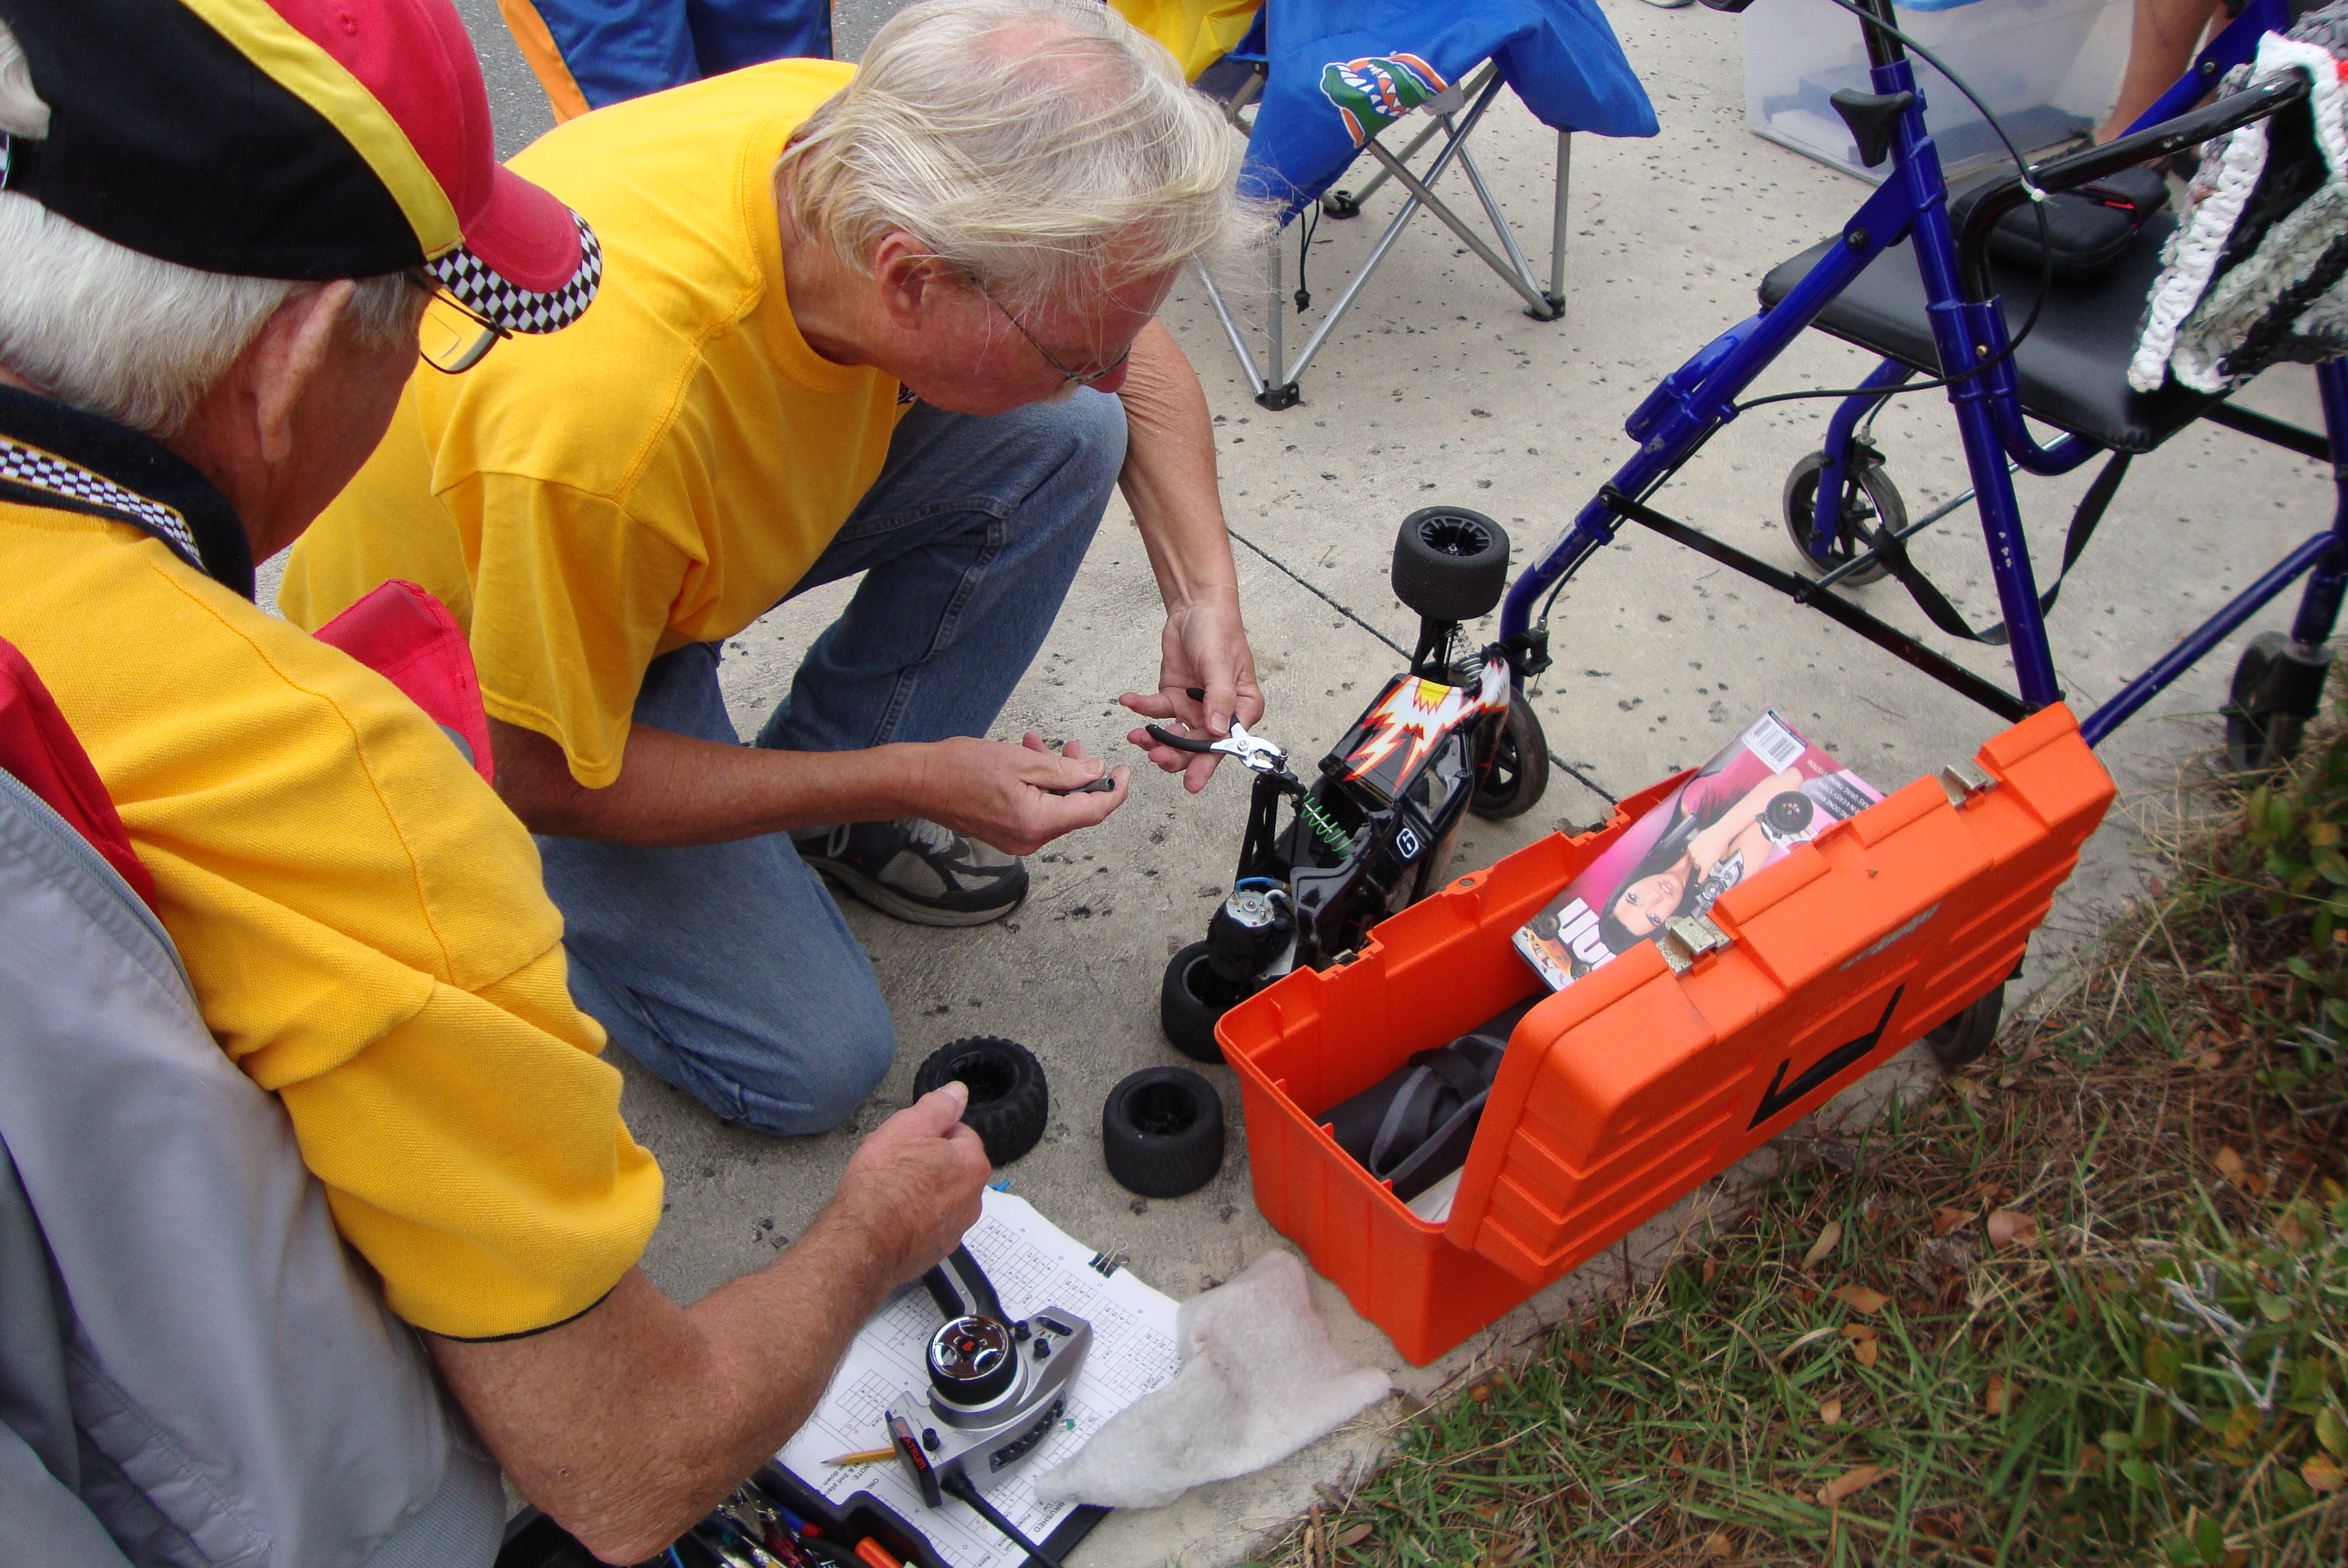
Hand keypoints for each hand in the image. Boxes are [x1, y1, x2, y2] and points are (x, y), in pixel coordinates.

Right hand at [828, 1083, 990, 1290]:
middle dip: (923, 1160)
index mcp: (972, 1166)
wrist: (862, 1241)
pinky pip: (925, 1223)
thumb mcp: (909, 1126)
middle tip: (892, 1162)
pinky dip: (911, 1217)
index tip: (908, 1138)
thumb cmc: (883, 1185)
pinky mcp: (934, 1250)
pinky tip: (888, 1213)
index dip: (929, 1132)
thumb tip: (957, 1093)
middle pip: (949, 1166)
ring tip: (885, 1188)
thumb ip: (938, 1106)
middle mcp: (971, 1201)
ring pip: (937, 1195)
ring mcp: (953, 1229)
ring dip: (917, 1188)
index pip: (959, 1134)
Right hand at [910, 734, 1128, 856]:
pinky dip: (1038, 786)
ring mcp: (1017, 839)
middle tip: (1076, 747)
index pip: (1093, 810)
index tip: (1124, 771)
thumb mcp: (1022, 761)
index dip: (1115, 790)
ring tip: (1043, 746)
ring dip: (1056, 776)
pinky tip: (1028, 758)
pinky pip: (1036, 809)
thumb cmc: (960, 769)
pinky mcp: (1006, 833)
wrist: (918, 782)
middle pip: (1074, 810)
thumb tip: (1095, 771)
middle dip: (1079, 776)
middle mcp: (1031, 839)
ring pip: (1054, 807)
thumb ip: (1065, 769)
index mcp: (1038, 823)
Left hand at [1119, 594, 1264, 791]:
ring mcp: (1194, 708)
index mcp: (1242, 709)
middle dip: (1176, 755)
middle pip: (1197, 747)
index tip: (1191, 782)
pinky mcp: (1173, 697)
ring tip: (1137, 736)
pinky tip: (1129, 701)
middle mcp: (1218, 714)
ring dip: (1155, 739)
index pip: (1226, 744)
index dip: (1207, 764)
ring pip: (1175, 736)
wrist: (1195, 608)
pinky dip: (1141, 709)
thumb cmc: (1219, 632)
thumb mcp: (1220, 665)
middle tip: (1156, 754)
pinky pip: (1156, 711)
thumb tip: (1217, 732)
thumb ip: (1219, 700)